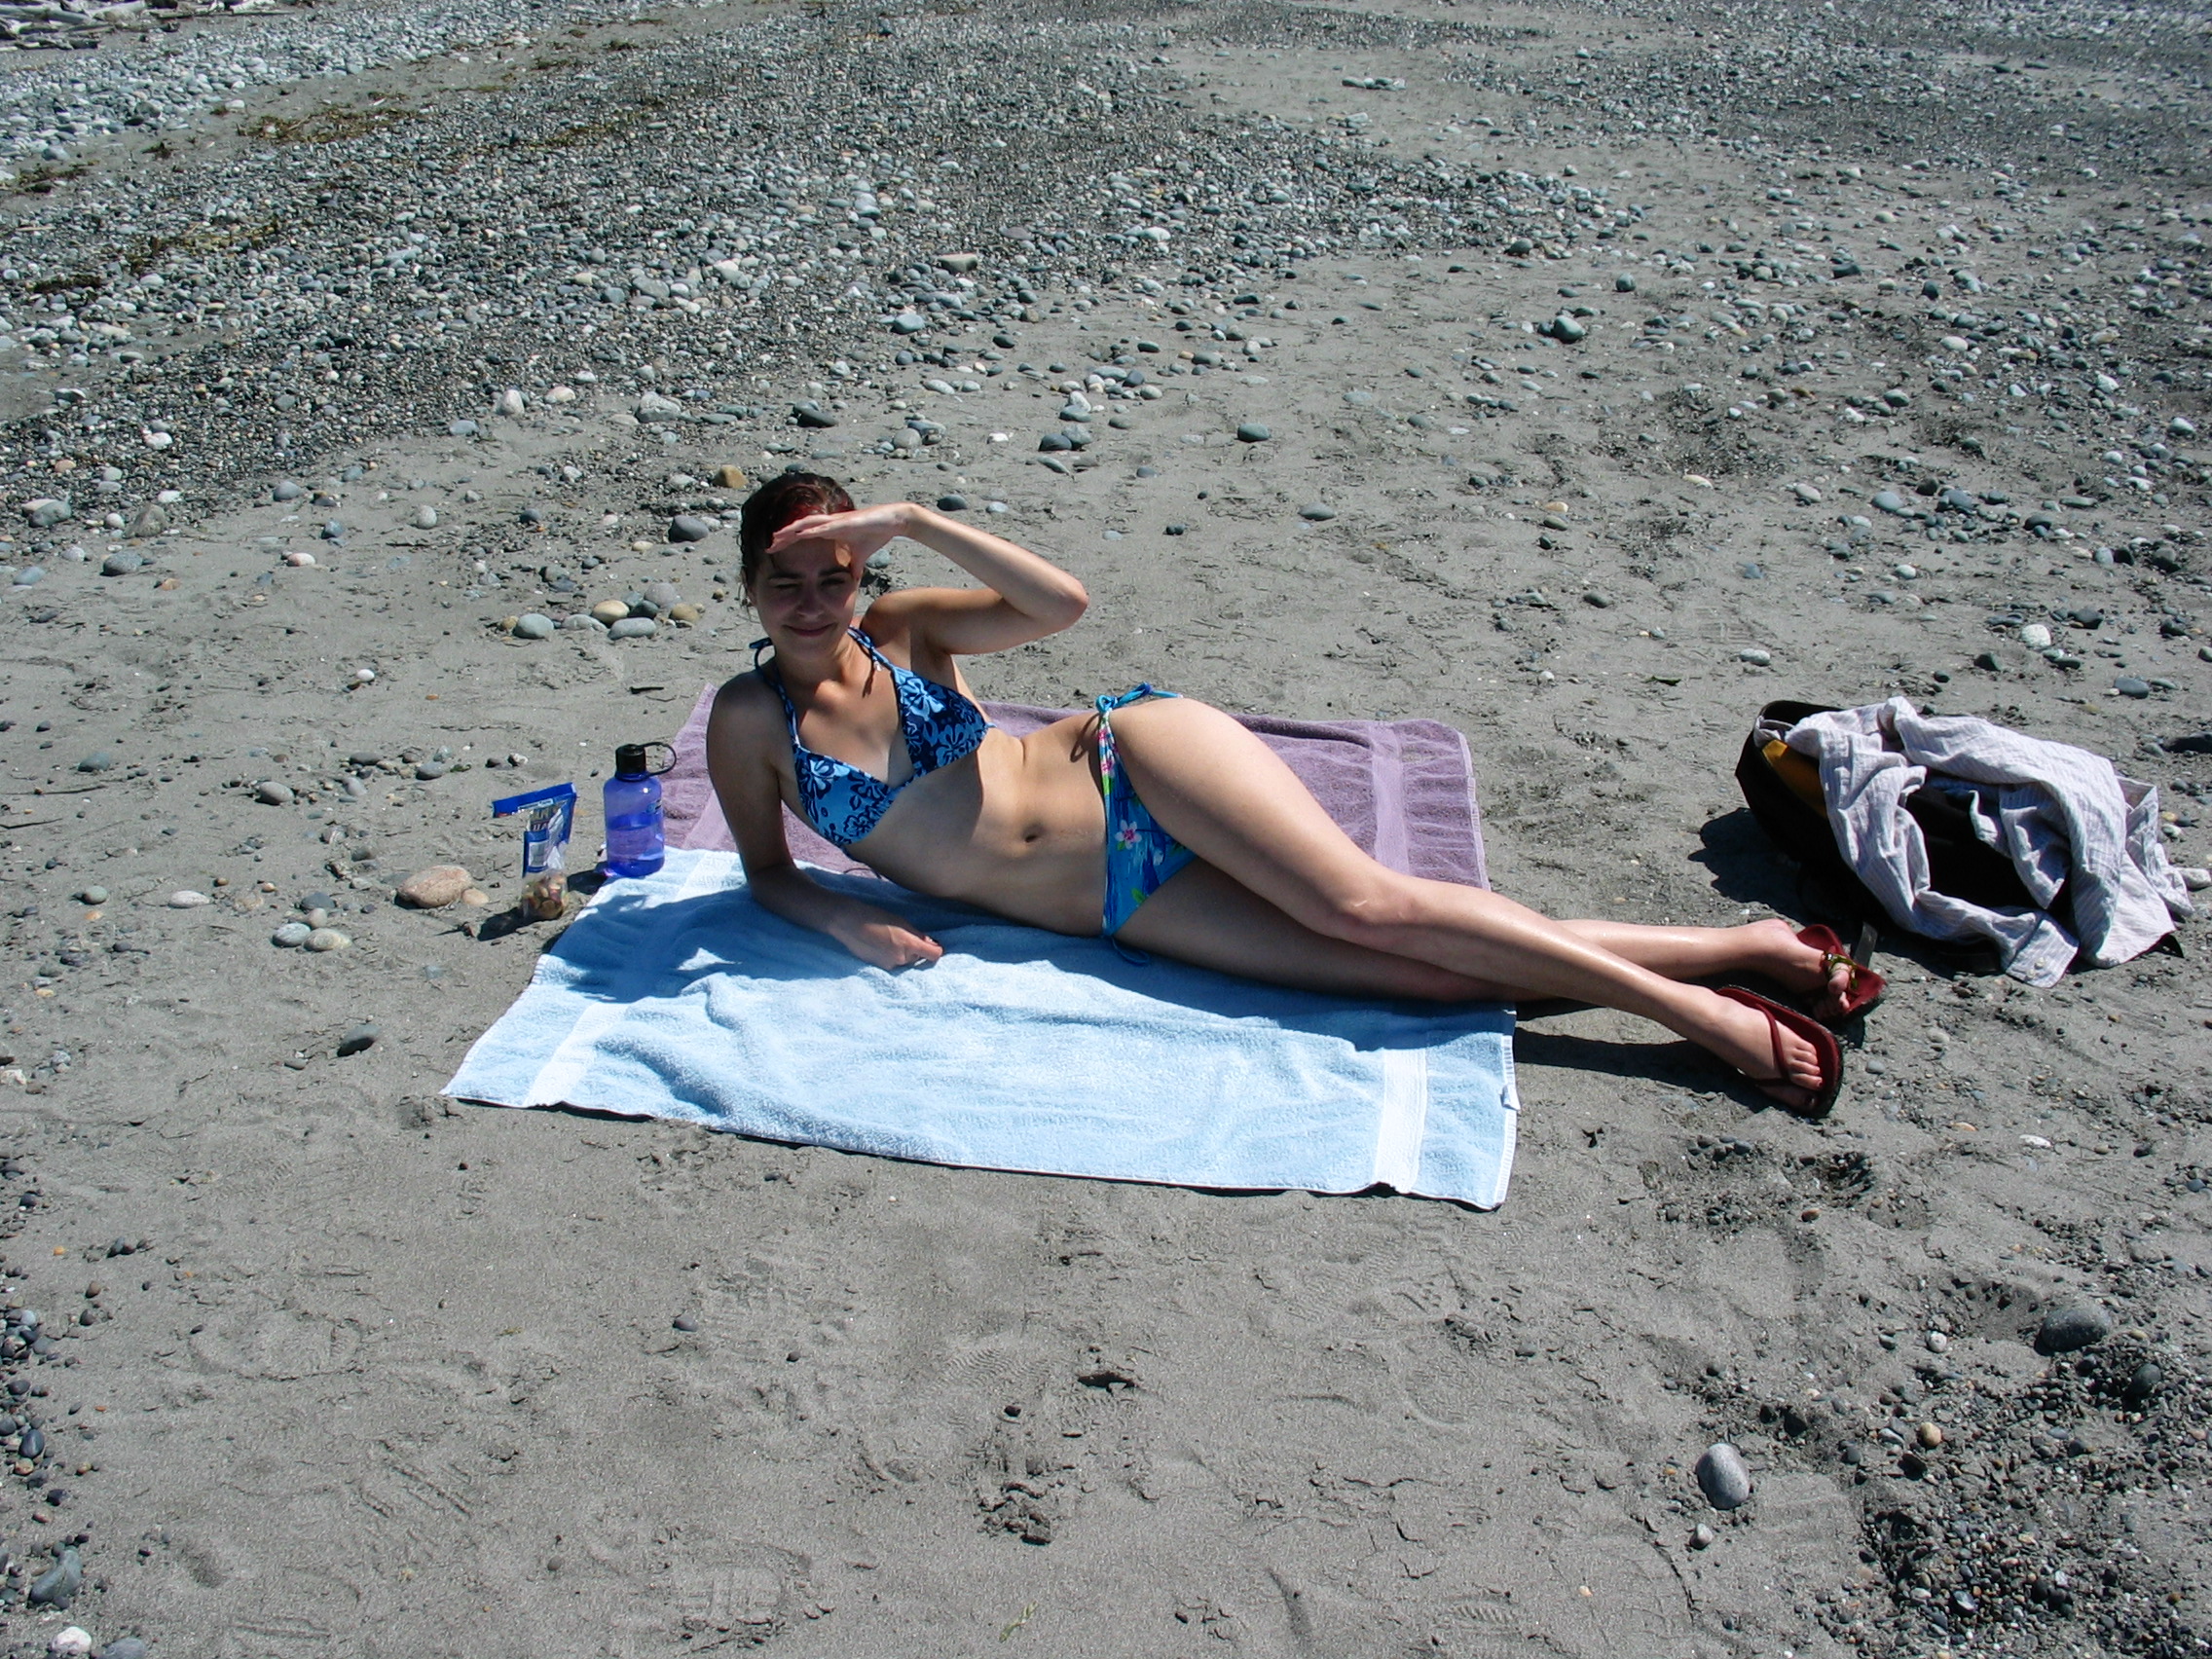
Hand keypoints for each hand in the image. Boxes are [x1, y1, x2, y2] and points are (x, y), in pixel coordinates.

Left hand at [767, 502, 916, 567]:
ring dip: (792, 530)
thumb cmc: (876, 534)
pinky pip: (825, 525)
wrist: (892, 522)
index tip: (776, 550)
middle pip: (801, 529)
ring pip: (808, 524)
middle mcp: (829, 523)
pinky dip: (812, 529)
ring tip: (777, 536)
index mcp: (830, 530)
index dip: (789, 542)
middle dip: (784, 537)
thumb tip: (852, 579)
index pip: (804, 536)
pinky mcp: (844, 521)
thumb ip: (854, 566)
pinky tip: (800, 532)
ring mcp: (835, 521)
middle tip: (769, 545)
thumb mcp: (861, 556)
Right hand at [835, 912, 944, 970]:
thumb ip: (918, 934)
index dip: (936, 950)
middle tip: (902, 936)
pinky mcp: (879, 967)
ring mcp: (889, 965)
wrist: (848, 923)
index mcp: (909, 944)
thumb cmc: (874, 917)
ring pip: (905, 962)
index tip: (933, 945)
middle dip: (915, 950)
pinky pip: (893, 963)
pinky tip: (879, 945)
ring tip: (888, 939)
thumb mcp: (901, 921)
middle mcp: (901, 958)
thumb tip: (932, 943)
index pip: (934, 955)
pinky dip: (890, 956)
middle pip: (918, 958)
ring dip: (902, 953)